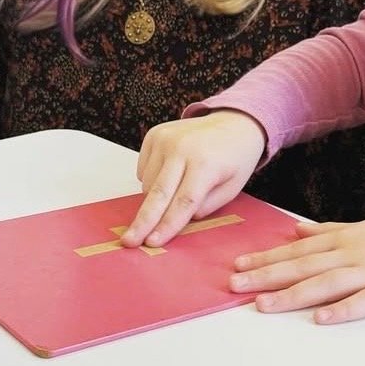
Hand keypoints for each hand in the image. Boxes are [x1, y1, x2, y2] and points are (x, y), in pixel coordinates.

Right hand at [122, 110, 266, 247]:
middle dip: (142, 221)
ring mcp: (166, 139)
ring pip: (148, 184)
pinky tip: (170, 173)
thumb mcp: (232, 188)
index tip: (153, 243)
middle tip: (129, 241)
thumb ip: (205, 207)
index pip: (183, 202)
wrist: (233, 122)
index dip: (168, 225)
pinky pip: (143, 169)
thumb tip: (177, 219)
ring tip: (176, 188)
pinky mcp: (155, 134)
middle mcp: (182, 149)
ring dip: (155, 198)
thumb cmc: (235, 159)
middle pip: (158, 193)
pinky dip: (151, 179)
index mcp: (206, 164)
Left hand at [228, 210, 364, 323]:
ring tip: (263, 305)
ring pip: (326, 283)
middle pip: (303, 266)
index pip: (298, 250)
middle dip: (267, 276)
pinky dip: (343, 310)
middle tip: (234, 284)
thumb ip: (331, 230)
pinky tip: (321, 319)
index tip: (238, 265)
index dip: (267, 258)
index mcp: (345, 238)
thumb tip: (298, 230)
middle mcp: (352, 253)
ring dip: (292, 294)